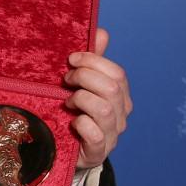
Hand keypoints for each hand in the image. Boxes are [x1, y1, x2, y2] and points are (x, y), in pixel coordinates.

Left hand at [64, 27, 132, 168]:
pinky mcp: (98, 152)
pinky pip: (96, 134)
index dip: (93, 61)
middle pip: (112, 88)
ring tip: (68, 101)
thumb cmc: (74, 112)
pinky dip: (82, 124)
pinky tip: (72, 122)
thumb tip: (101, 32)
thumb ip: (93, 60)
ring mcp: (112, 135)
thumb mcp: (81, 83)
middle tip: (65, 80)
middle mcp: (121, 115)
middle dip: (84, 77)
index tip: (70, 60)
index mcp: (120, 96)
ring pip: (105, 109)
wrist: (64, 150)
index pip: (117, 73)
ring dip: (81, 99)